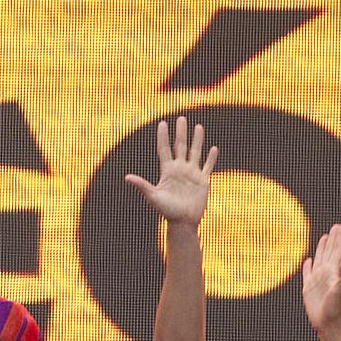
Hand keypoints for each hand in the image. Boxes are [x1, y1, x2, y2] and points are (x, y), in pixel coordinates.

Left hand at [124, 113, 218, 227]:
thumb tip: (127, 177)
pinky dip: (211, 157)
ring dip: (197, 139)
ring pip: (195, 152)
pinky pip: (208, 166)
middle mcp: (179, 169)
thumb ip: (142, 185)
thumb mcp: (153, 196)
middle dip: (180, 132)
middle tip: (181, 117)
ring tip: (198, 126)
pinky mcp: (203, 180)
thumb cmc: (166, 211)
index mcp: (167, 171)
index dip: (163, 136)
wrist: (183, 222)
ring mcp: (192, 174)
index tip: (162, 123)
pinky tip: (213, 148)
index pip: (164, 149)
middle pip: (180, 146)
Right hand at [300, 221, 340, 332]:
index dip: (340, 237)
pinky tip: (309, 260)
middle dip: (334, 238)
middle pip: (330, 251)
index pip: (338, 250)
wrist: (327, 324)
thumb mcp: (339, 292)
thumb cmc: (334, 309)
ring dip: (323, 247)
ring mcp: (317, 280)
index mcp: (333, 271)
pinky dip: (308, 265)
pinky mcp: (308, 288)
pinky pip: (307, 273)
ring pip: (320, 259)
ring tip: (325, 236)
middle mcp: (326, 273)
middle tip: (337, 226)